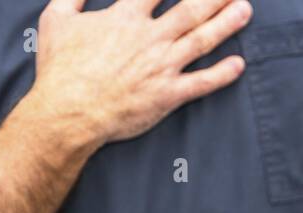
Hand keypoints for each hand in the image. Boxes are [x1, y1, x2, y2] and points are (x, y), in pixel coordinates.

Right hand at [28, 0, 251, 147]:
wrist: (68, 112)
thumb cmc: (60, 67)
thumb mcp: (57, 18)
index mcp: (125, 17)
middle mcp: (150, 38)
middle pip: (190, 8)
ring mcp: (162, 66)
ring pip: (201, 40)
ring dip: (226, 23)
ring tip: (245, 9)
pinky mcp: (169, 94)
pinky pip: (201, 83)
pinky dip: (222, 74)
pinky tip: (239, 64)